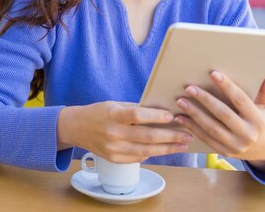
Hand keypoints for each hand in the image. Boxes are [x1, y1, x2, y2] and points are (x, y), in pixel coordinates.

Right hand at [57, 101, 193, 162]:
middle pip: (147, 137)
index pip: (138, 116)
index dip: (156, 117)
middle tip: (187, 135)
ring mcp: (114, 149)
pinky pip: (139, 157)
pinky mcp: (115, 159)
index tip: (172, 116)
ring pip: (147, 151)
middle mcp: (113, 134)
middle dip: (171, 137)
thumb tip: (161, 111)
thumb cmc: (99, 112)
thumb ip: (136, 109)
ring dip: (168, 148)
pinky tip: (165, 149)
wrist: (76, 128)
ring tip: (182, 145)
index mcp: (113, 116)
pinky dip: (153, 153)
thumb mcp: (115, 105)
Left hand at [173, 70, 264, 172]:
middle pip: (223, 114)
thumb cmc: (259, 120)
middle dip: (205, 100)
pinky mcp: (224, 152)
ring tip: (181, 101)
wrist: (262, 150)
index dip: (227, 86)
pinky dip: (192, 127)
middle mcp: (247, 133)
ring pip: (211, 128)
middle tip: (189, 88)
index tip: (213, 73)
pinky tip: (181, 117)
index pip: (241, 100)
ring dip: (194, 114)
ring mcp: (235, 145)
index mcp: (257, 119)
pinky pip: (206, 138)